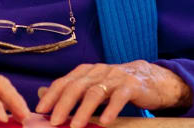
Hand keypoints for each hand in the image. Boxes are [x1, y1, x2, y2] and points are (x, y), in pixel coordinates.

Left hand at [35, 61, 192, 127]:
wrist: (152, 78)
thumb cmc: (117, 86)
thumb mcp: (93, 85)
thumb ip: (72, 91)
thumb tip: (44, 95)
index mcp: (87, 71)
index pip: (64, 82)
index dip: (51, 95)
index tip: (40, 110)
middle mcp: (98, 71)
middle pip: (76, 86)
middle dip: (63, 104)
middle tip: (54, 121)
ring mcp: (115, 77)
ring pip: (95, 92)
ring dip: (83, 110)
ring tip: (76, 126)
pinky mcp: (132, 86)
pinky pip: (119, 97)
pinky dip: (111, 109)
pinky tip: (105, 121)